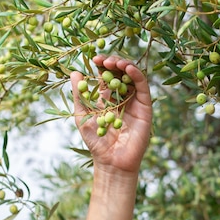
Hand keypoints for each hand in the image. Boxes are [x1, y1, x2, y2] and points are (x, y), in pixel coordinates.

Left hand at [71, 55, 152, 176]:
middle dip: (112, 62)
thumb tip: (74, 73)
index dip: (101, 64)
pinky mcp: (146, 106)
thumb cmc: (96, 142)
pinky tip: (127, 68)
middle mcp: (123, 97)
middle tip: (103, 60)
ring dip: (124, 65)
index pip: (107, 75)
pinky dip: (136, 74)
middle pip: (120, 72)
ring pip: (133, 76)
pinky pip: (143, 86)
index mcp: (108, 98)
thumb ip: (79, 95)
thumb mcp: (82, 115)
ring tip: (114, 62)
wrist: (112, 161)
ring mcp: (135, 101)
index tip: (93, 58)